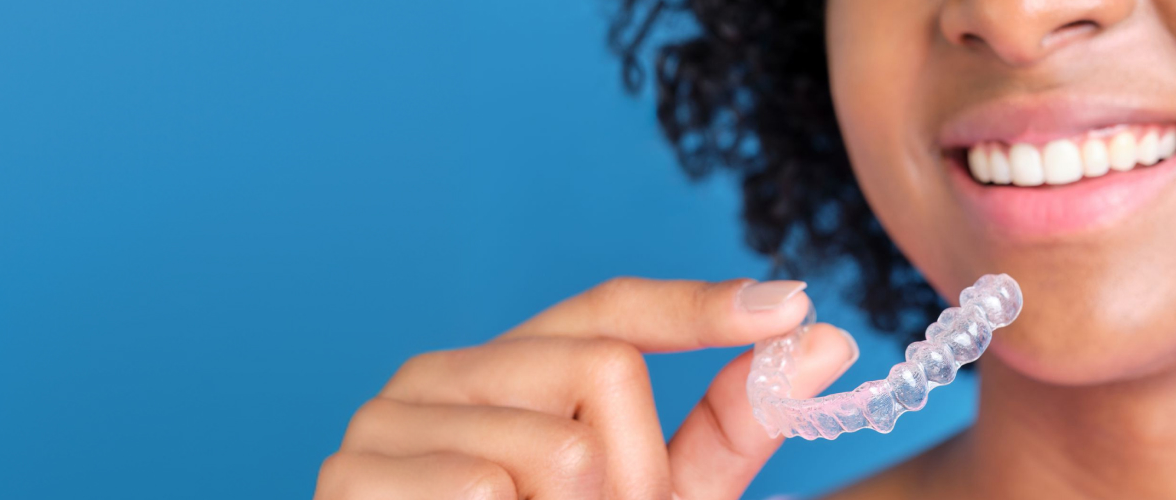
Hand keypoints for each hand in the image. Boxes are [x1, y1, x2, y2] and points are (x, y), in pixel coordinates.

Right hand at [316, 277, 859, 499]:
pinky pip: (484, 489)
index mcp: (505, 369)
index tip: (789, 305)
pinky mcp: (350, 475)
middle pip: (602, 368)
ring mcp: (385, 418)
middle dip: (636, 475)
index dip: (697, 306)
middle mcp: (440, 372)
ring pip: (557, 448)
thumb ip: (725, 428)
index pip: (607, 310)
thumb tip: (826, 341)